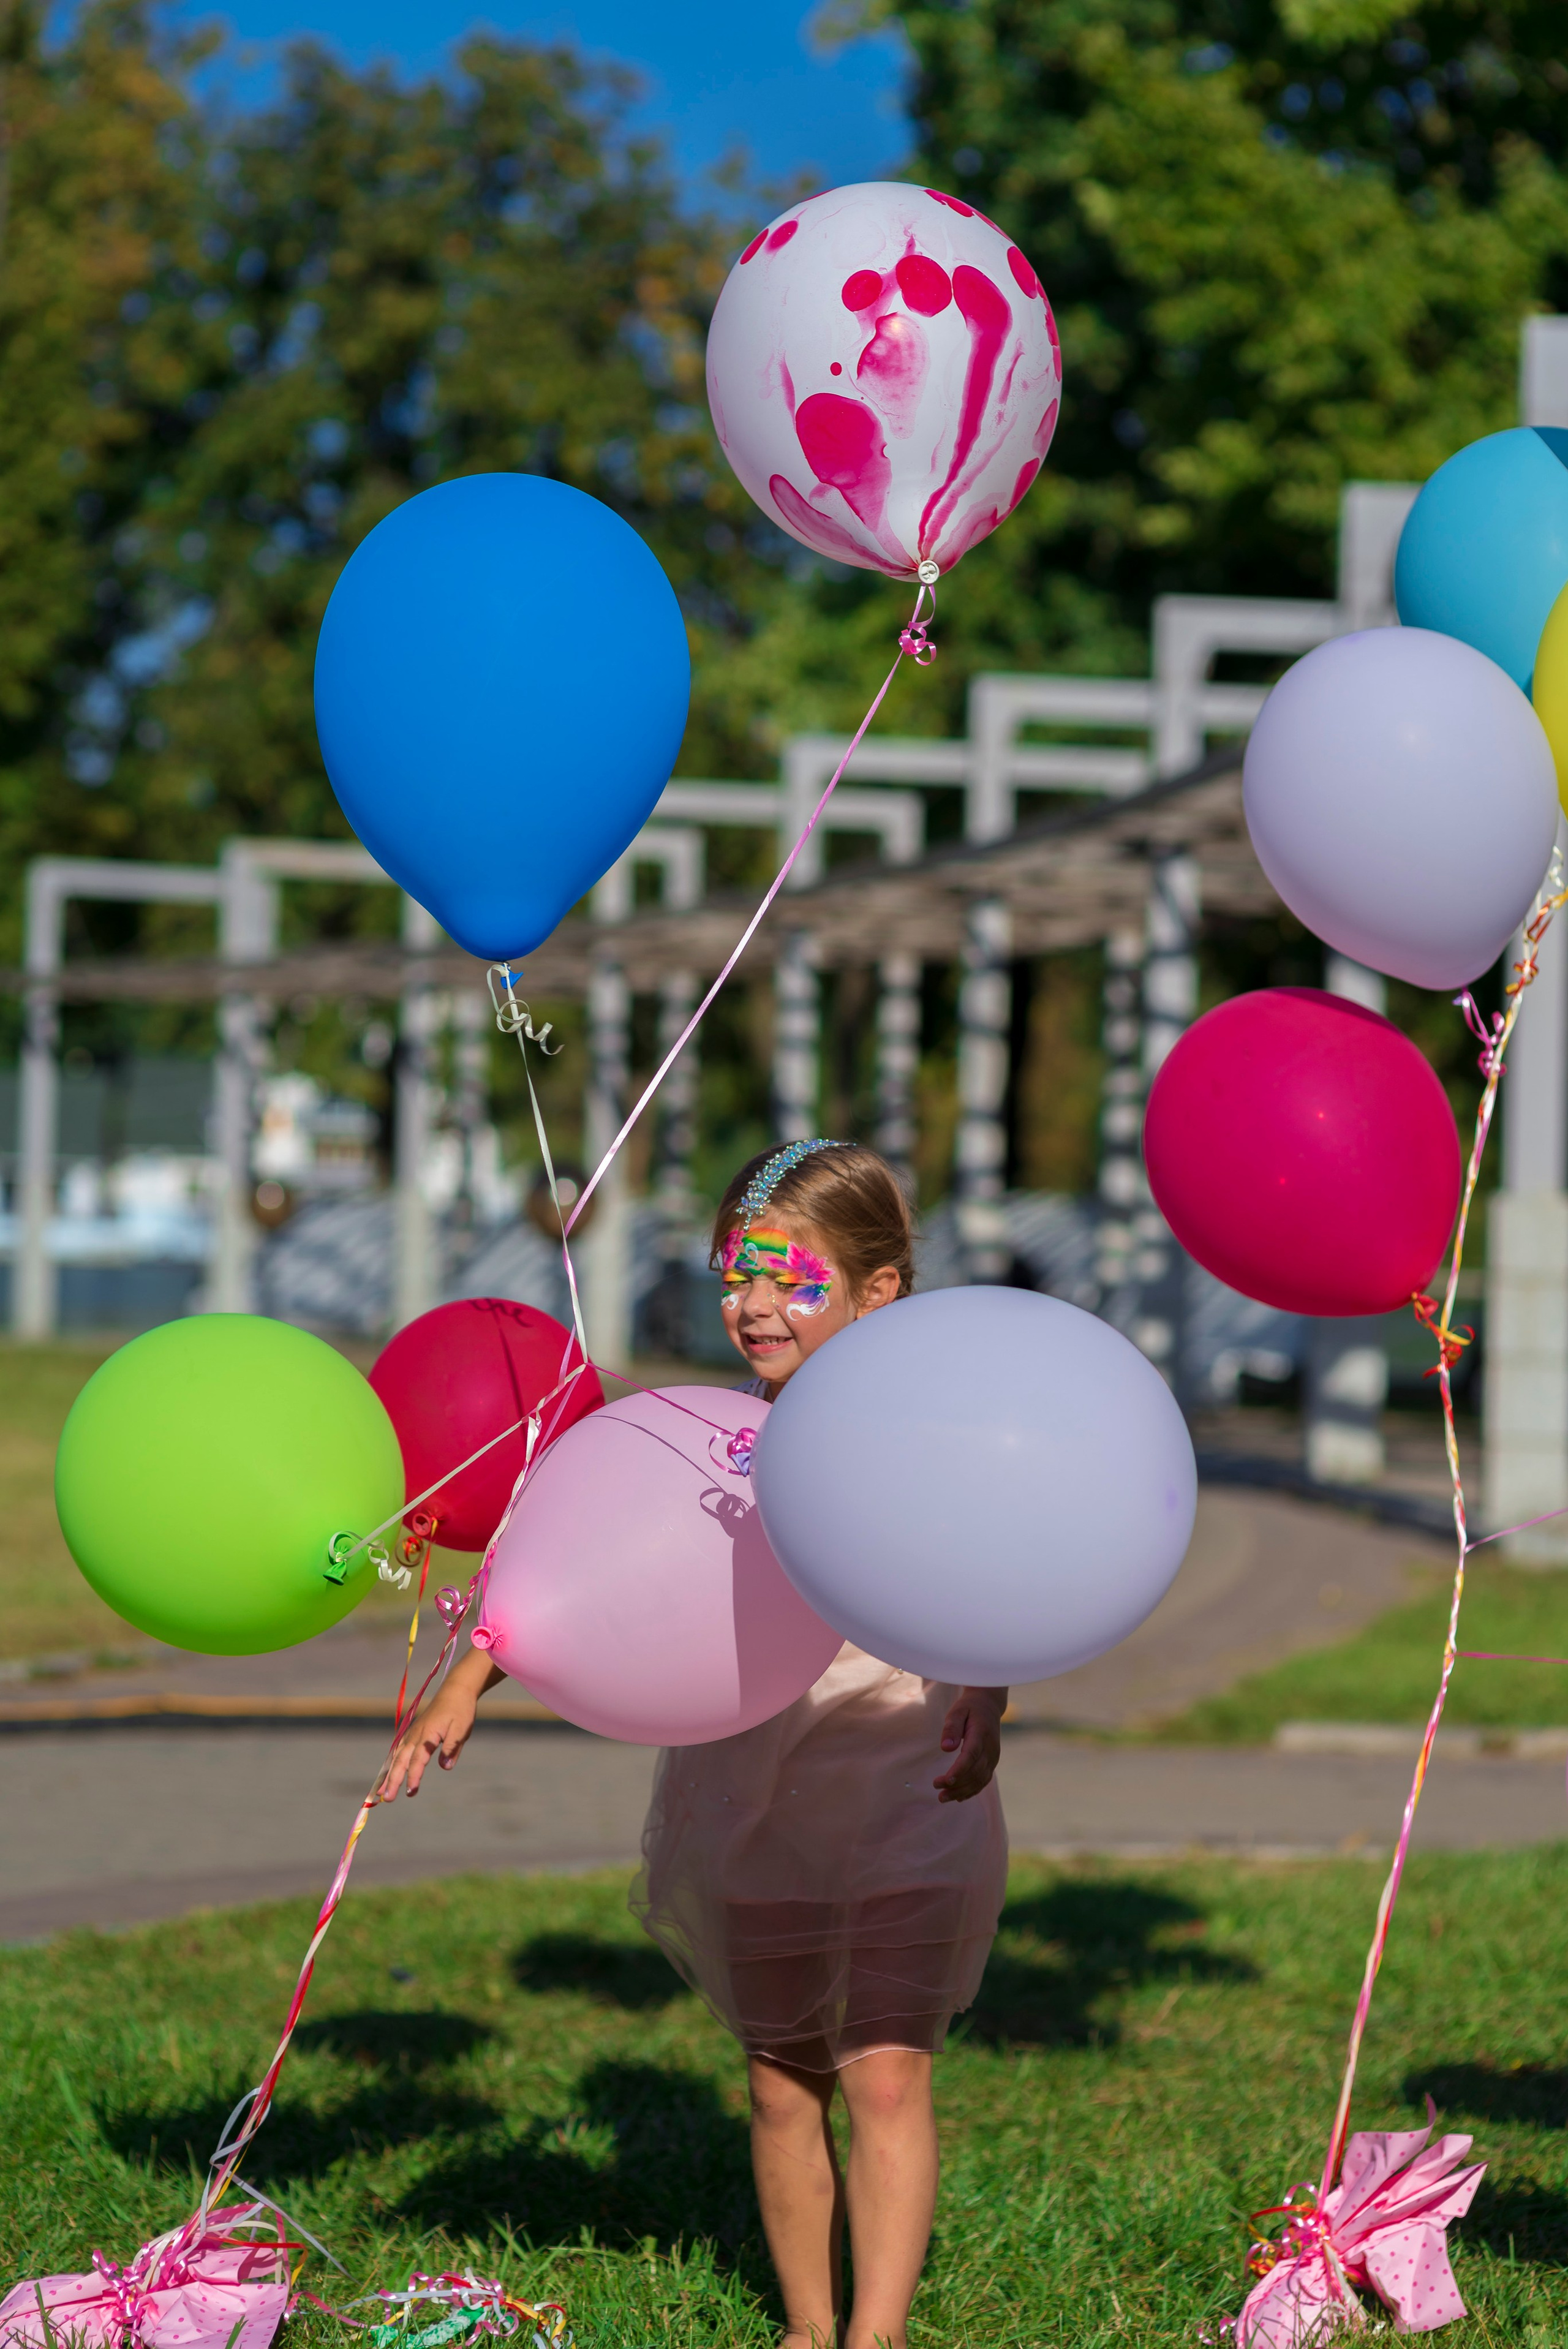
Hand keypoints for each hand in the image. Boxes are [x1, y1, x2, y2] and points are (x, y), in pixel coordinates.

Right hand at [379, 1647, 501, 1798]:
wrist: (455, 1690)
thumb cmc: (460, 1710)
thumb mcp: (461, 1729)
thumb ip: (452, 1748)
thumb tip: (445, 1767)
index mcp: (428, 1735)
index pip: (418, 1760)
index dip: (413, 1776)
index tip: (411, 1792)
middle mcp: (416, 1735)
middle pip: (401, 1760)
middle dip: (393, 1780)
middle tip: (387, 1798)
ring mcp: (412, 1733)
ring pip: (396, 1756)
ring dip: (388, 1773)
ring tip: (380, 1792)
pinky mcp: (413, 1732)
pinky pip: (398, 1749)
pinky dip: (391, 1762)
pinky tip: (387, 1772)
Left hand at [933, 1686, 1005, 1803]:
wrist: (988, 1706)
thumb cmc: (969, 1708)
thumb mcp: (957, 1711)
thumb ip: (951, 1727)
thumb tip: (945, 1747)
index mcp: (981, 1734)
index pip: (971, 1756)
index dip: (959, 1770)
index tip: (945, 1780)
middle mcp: (990, 1748)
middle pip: (975, 1772)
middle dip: (956, 1785)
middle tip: (938, 1792)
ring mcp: (993, 1757)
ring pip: (980, 1779)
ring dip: (962, 1791)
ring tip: (943, 1797)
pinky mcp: (992, 1762)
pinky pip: (984, 1780)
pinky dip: (972, 1790)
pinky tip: (958, 1797)